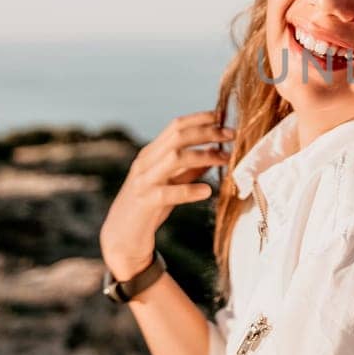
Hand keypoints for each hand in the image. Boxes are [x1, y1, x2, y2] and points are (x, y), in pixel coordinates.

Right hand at [100, 111, 230, 280]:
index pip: (176, 126)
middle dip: (207, 132)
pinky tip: (207, 191)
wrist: (121, 237)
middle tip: (232, 134)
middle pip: (178, 137)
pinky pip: (167, 192)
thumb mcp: (171, 183)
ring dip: (204, 155)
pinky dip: (189, 190)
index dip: (200, 118)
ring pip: (174, 158)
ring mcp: (143, 181)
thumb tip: (215, 154)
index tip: (223, 116)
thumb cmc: (149, 207)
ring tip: (226, 159)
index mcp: (151, 153)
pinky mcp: (144, 202)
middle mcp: (146, 162)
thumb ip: (190, 169)